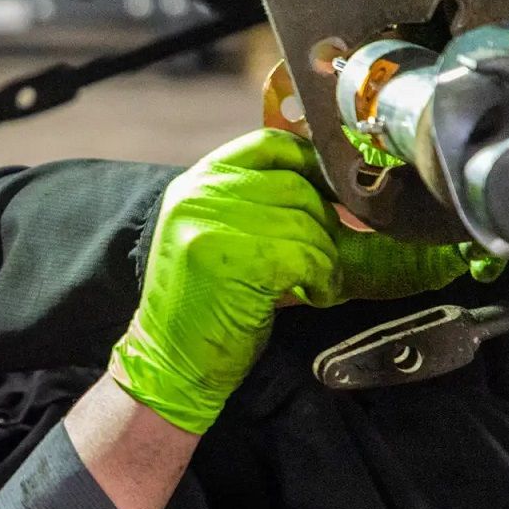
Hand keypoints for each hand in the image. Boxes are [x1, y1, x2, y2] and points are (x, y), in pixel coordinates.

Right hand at [110, 130, 338, 433]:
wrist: (171, 363)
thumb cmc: (206, 307)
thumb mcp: (222, 239)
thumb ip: (259, 205)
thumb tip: (338, 185)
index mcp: (197, 183)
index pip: (268, 145)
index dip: (310, 164)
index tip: (332, 195)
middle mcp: (199, 195)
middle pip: (295, 185)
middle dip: (325, 222)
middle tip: (327, 257)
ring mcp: (212, 224)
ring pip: (306, 222)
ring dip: (326, 258)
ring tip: (319, 283)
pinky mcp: (233, 259)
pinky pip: (306, 256)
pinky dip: (323, 279)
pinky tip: (314, 296)